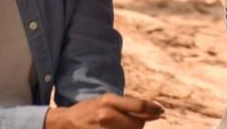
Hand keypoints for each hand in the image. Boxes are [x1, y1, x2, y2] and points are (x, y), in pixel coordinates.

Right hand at [45, 93, 163, 128]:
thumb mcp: (107, 101)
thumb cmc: (89, 111)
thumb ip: (128, 105)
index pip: (139, 106)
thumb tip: (156, 111)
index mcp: (109, 101)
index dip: (154, 109)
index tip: (161, 111)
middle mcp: (106, 116)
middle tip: (136, 120)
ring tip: (123, 126)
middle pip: (138, 123)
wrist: (65, 124)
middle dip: (141, 122)